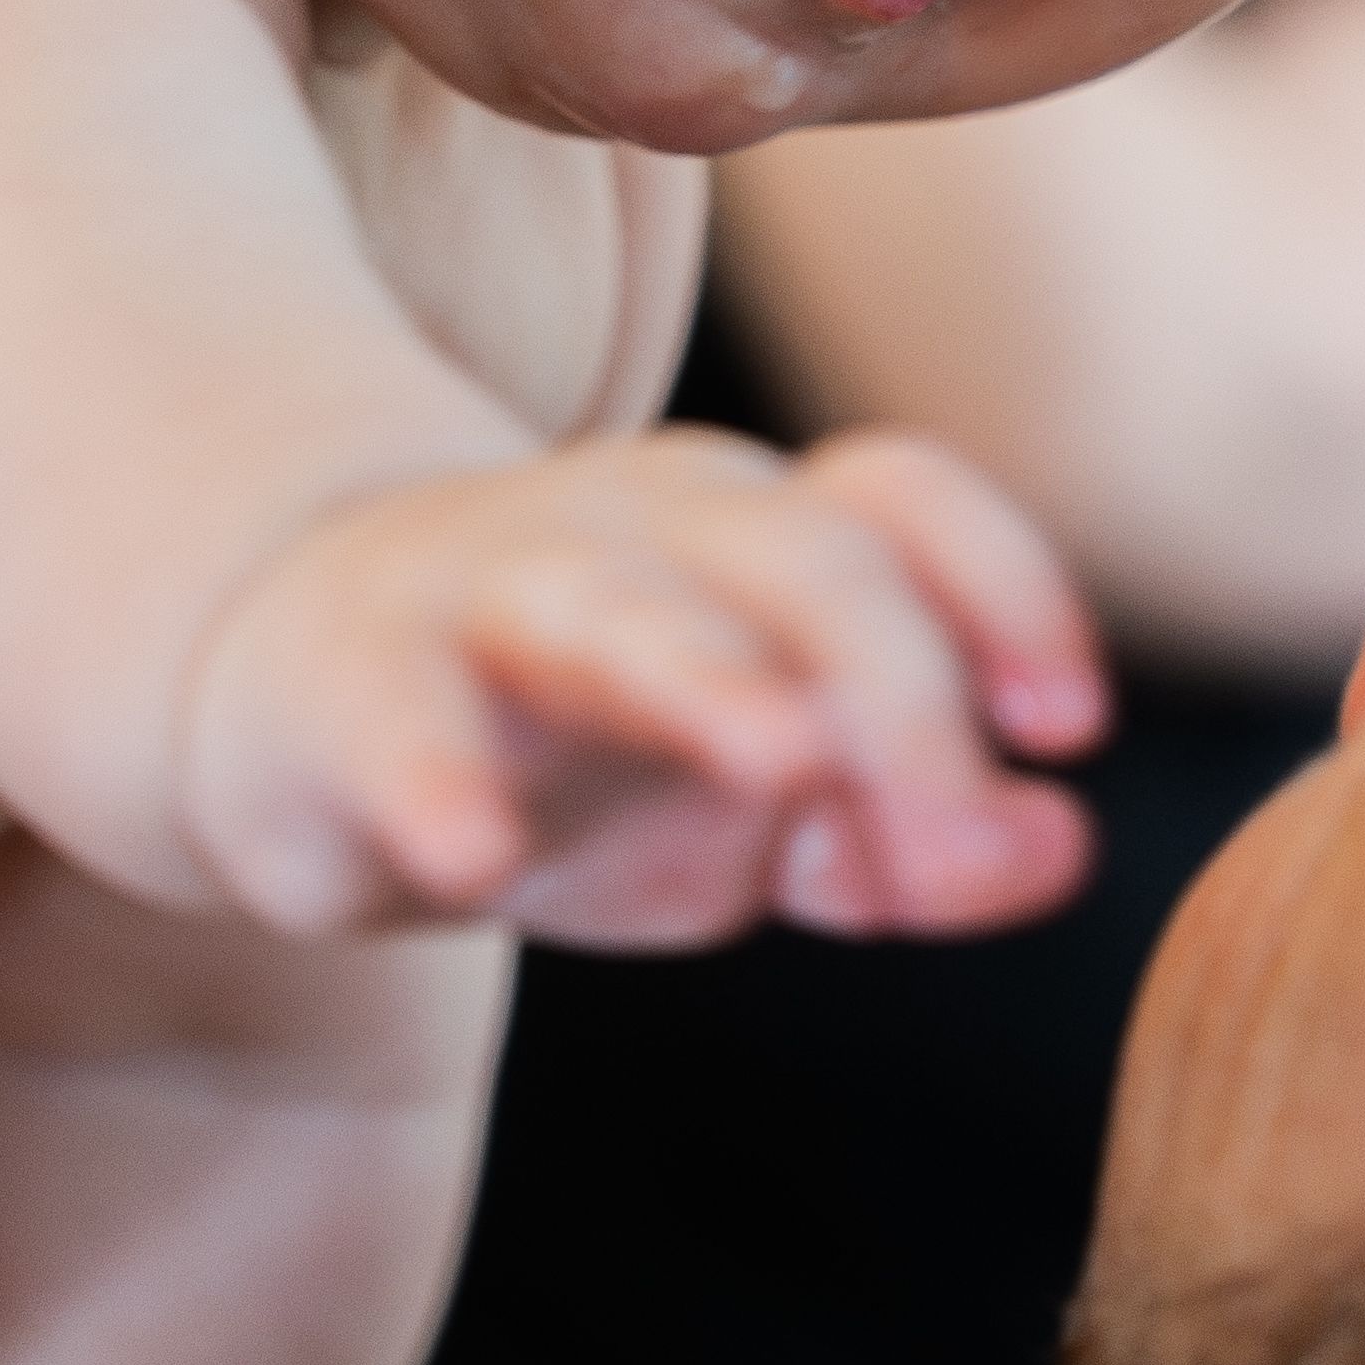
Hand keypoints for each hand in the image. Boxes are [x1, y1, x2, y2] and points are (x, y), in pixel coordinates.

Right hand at [173, 427, 1102, 945]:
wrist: (295, 713)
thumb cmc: (573, 750)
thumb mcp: (756, 810)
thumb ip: (908, 835)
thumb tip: (1060, 847)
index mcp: (753, 530)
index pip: (901, 505)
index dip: (1004, 588)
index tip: (1068, 725)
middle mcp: (635, 527)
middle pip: (796, 558)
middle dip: (896, 691)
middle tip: (950, 848)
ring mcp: (481, 590)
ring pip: (608, 608)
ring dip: (702, 676)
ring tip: (777, 758)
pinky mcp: (343, 688)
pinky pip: (396, 722)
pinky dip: (437, 785)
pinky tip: (473, 860)